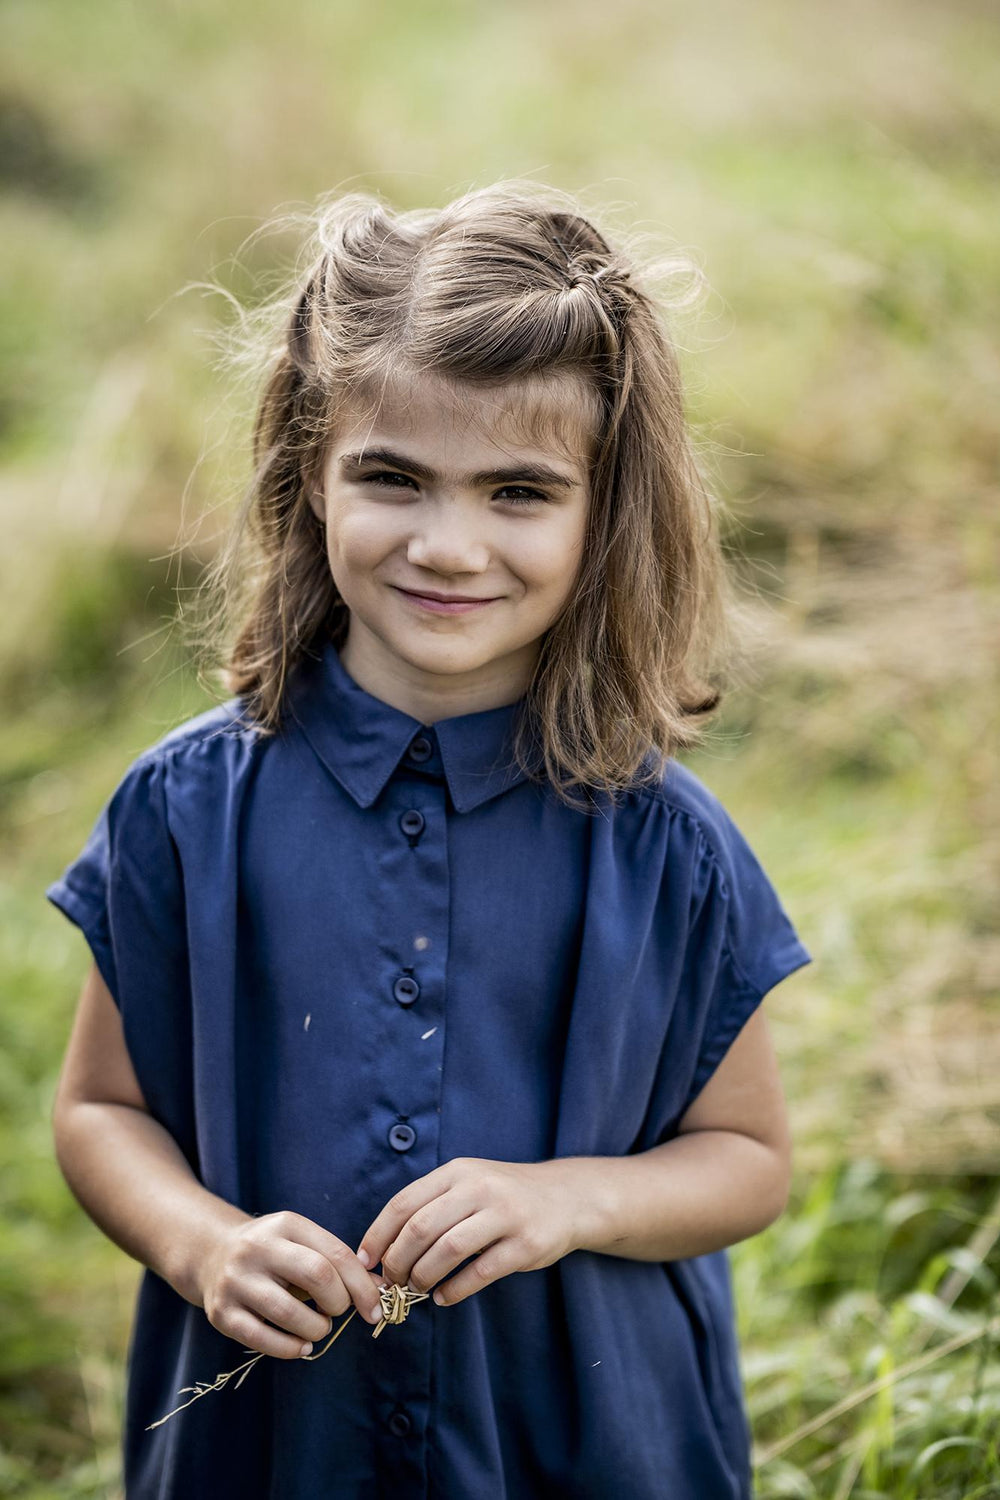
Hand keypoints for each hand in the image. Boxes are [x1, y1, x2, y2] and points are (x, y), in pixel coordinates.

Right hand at [197, 1210, 384, 1357]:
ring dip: (316, 1328)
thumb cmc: (274, 1253)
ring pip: (289, 1312)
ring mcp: (236, 1280)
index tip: (375, 1309)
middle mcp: (258, 1247)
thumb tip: (380, 1290)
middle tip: (337, 1311)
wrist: (212, 1254)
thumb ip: (339, 1264)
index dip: (362, 1286)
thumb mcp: (303, 1244)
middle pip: (316, 1276)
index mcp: (286, 1224)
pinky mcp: (221, 1312)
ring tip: (319, 1328)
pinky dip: (290, 1348)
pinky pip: (262, 1338)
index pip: (335, 1255)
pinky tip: (301, 1345)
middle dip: (338, 1302)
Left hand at [357, 1157, 584, 1307]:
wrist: (565, 1197)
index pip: (404, 1203)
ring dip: (423, 1277)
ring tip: (416, 1289)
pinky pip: (479, 1272)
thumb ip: (431, 1207)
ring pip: (448, 1251)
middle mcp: (480, 1188)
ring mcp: (505, 1215)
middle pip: (421, 1228)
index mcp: (458, 1171)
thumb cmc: (503, 1195)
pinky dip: (454, 1290)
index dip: (378, 1235)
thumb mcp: (468, 1184)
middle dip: (397, 1261)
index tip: (365, 1261)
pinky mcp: (525, 1245)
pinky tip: (443, 1297)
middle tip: (391, 1282)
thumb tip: (383, 1249)